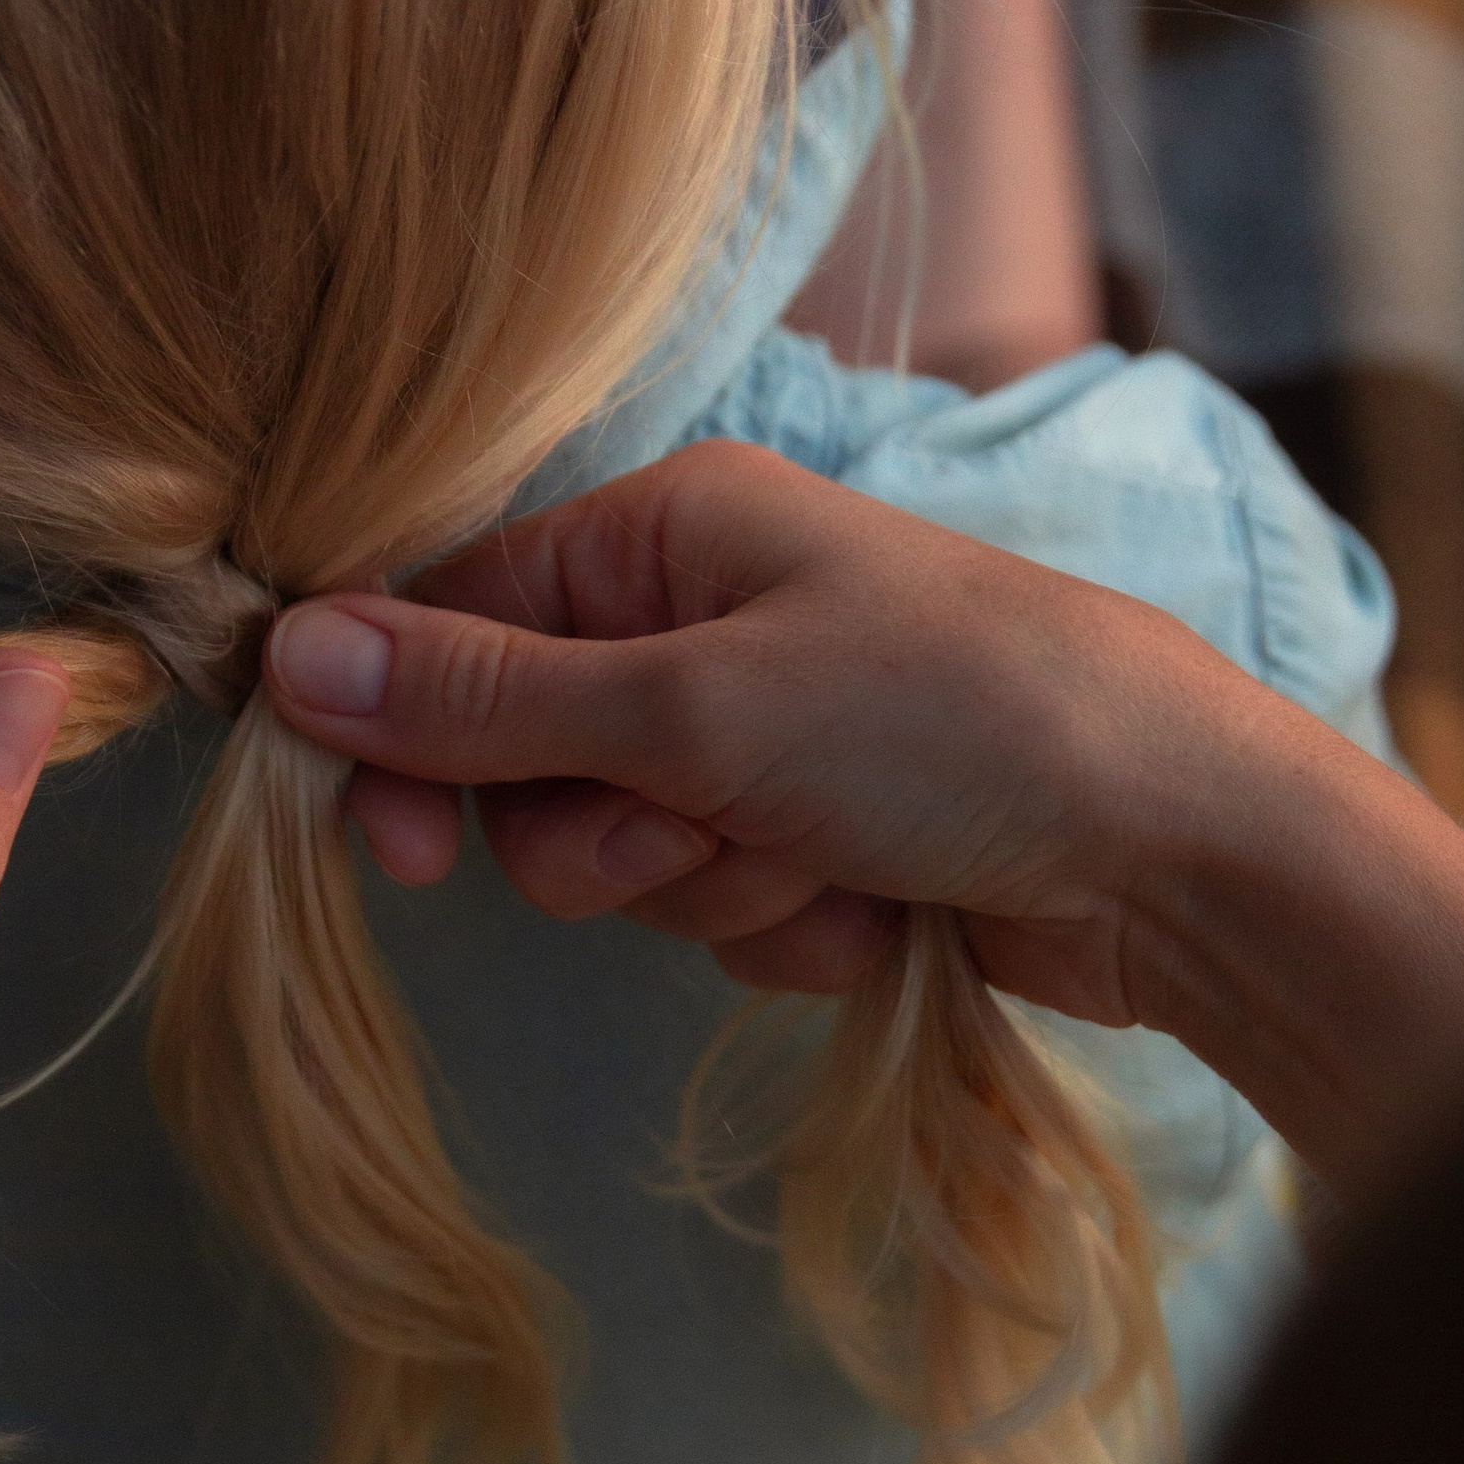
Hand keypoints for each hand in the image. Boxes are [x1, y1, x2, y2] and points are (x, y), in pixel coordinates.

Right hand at [264, 440, 1463, 1182]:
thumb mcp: (696, 707)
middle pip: (528, 764)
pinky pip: (720, 914)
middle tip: (705, 832)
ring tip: (824, 862)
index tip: (391, 847)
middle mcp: (702, 618)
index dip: (405, 741)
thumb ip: (486, 700)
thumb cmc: (951, 720)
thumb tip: (283, 650)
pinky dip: (785, 932)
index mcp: (664, 531)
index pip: (452, 623)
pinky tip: (879, 912)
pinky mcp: (823, 840)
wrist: (1180, 849)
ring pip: (622, 856)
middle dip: (607, 836)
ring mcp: (766, 736)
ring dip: (709, 892)